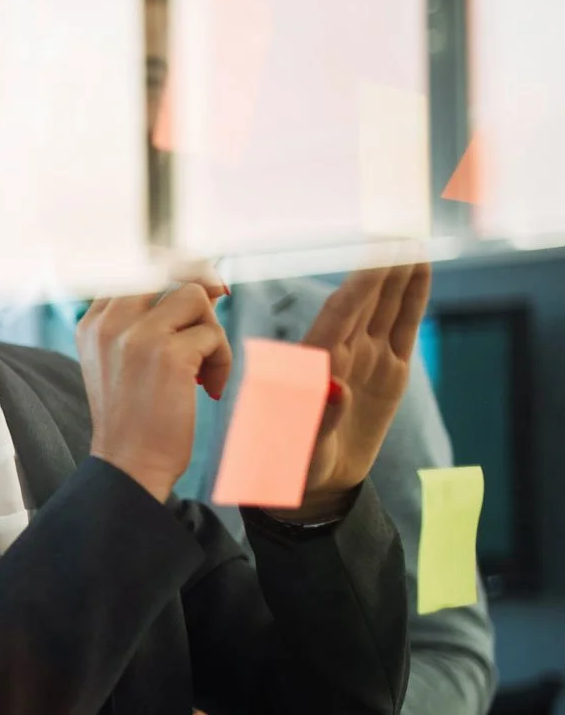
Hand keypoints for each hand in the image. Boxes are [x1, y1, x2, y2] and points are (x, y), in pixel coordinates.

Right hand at [78, 269, 233, 500]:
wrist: (129, 465)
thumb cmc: (134, 419)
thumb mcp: (123, 363)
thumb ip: (149, 323)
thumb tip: (209, 287)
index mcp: (93, 324)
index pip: (133, 267)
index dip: (172, 269)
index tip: (198, 291)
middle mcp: (109, 323)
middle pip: (164, 268)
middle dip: (200, 279)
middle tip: (221, 297)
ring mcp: (136, 335)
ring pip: (195, 297)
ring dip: (211, 333)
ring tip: (204, 370)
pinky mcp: (167, 354)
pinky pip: (212, 335)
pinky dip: (221, 362)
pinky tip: (209, 390)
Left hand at [273, 262, 432, 520]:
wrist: (313, 483)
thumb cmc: (294, 464)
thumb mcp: (300, 446)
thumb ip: (316, 417)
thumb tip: (334, 387)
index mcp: (314, 364)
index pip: (339, 314)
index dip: (359, 285)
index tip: (375, 255)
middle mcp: (340, 352)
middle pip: (364, 299)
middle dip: (379, 267)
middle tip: (397, 232)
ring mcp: (366, 358)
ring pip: (385, 306)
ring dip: (399, 274)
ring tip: (412, 241)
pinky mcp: (389, 370)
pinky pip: (403, 326)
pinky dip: (412, 299)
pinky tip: (420, 272)